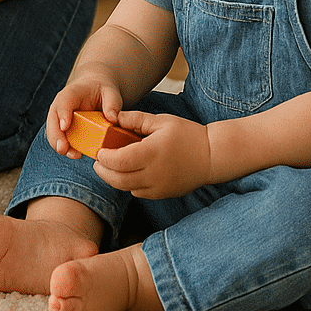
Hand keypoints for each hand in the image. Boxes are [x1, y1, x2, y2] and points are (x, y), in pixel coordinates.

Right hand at [45, 73, 124, 156]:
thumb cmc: (101, 90)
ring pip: (53, 133)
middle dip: (56, 136)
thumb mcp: (110, 92)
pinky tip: (77, 154)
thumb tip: (113, 119)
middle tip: (63, 149)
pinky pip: (60, 140)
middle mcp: (60, 107)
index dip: (62, 115)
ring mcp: (59, 119)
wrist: (94, 90)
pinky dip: (66, 149)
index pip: (63, 103)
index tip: (65, 127)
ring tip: (73, 155)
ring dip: (59, 145)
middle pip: (53, 121)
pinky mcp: (63, 130)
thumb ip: (112, 103)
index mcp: (71, 94)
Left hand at [91, 110, 211, 199]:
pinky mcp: (163, 194)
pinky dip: (129, 184)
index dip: (104, 158)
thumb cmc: (188, 135)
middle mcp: (154, 173)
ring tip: (110, 166)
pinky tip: (129, 173)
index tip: (99, 151)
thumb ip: (136, 119)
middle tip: (98, 161)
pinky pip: (139, 192)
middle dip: (103, 171)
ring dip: (114, 179)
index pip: (119, 161)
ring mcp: (159, 187)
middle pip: (118, 179)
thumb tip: (114, 116)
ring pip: (127, 188)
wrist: (212, 156)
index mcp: (151, 153)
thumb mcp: (161, 121)